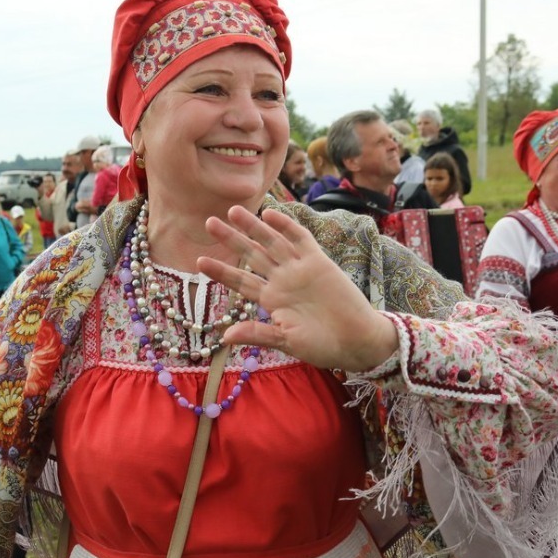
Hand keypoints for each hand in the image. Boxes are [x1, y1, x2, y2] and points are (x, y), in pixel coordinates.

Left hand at [198, 206, 399, 370]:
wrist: (358, 341)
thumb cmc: (323, 345)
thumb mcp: (287, 342)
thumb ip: (259, 334)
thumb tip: (225, 336)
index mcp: (271, 300)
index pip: (241, 281)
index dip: (221, 271)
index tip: (199, 261)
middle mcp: (282, 281)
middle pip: (252, 255)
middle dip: (232, 239)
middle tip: (208, 223)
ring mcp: (300, 269)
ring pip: (272, 242)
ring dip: (254, 226)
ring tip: (233, 211)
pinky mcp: (319, 262)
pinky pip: (301, 239)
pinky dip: (287, 227)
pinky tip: (271, 214)